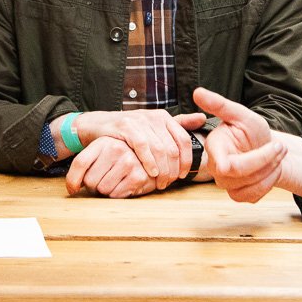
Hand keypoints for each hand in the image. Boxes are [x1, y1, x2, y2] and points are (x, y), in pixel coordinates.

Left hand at [64, 138, 157, 197]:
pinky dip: (118, 194)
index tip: (73, 189)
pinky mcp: (138, 176)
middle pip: (89, 180)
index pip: (80, 163)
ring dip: (106, 191)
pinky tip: (125, 185)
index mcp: (103, 142)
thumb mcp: (100, 155)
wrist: (150, 159)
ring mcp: (128, 161)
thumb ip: (83, 167)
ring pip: (102, 189)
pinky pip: (116, 195)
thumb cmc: (120, 159)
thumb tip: (71, 190)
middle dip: (94, 186)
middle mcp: (116, 148)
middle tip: (104, 181)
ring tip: (116, 182)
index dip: (72, 181)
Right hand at [72, 108, 205, 183]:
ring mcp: (140, 120)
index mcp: (164, 117)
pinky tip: (150, 173)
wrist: (99, 126)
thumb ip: (179, 124)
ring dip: (162, 170)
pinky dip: (149, 162)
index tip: (183, 175)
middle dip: (173, 170)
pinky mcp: (126, 126)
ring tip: (159, 183)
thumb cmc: (129, 131)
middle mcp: (154, 117)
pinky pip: (143, 146)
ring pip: (160, 149)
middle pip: (173, 148)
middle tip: (169, 183)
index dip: (186, 161)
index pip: (184, 141)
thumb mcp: (154, 127)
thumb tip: (202, 118)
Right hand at [193, 87, 301, 201]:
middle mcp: (216, 167)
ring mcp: (225, 184)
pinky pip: (254, 195)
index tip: (239, 160)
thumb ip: (220, 105)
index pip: (220, 161)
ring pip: (250, 184)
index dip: (232, 162)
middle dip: (265, 159)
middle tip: (281, 146)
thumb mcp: (241, 114)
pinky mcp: (237, 195)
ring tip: (278, 153)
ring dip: (270, 169)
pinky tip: (271, 169)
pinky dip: (269, 182)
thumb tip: (197, 92)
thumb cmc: (251, 130)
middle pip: (240, 172)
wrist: (265, 147)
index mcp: (214, 146)